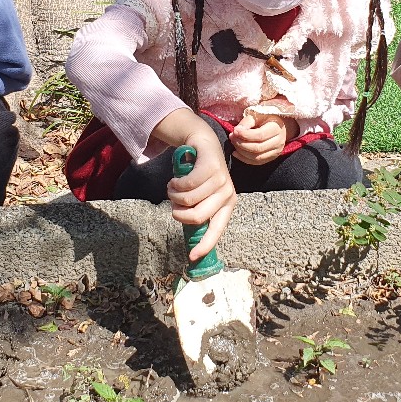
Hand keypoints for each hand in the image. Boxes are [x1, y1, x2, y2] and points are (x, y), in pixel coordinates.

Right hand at [153, 109, 236, 261]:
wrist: (204, 144)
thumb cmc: (201, 175)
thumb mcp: (203, 196)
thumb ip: (198, 213)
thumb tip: (191, 241)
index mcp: (226, 206)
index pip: (216, 230)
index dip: (204, 245)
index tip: (192, 257)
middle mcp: (227, 195)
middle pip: (197, 216)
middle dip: (178, 213)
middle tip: (174, 204)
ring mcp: (221, 180)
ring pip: (188, 200)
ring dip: (173, 196)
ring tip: (174, 189)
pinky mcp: (212, 166)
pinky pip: (186, 184)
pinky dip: (174, 185)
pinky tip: (174, 181)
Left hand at [230, 110, 296, 165]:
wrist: (278, 125)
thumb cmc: (266, 118)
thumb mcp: (258, 115)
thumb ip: (247, 122)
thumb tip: (237, 131)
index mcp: (276, 128)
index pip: (260, 135)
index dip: (245, 135)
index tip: (235, 131)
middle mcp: (278, 142)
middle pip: (257, 148)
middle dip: (241, 144)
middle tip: (232, 137)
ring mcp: (276, 152)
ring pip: (256, 157)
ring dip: (241, 151)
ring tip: (233, 142)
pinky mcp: (271, 158)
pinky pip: (256, 162)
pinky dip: (243, 159)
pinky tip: (236, 152)